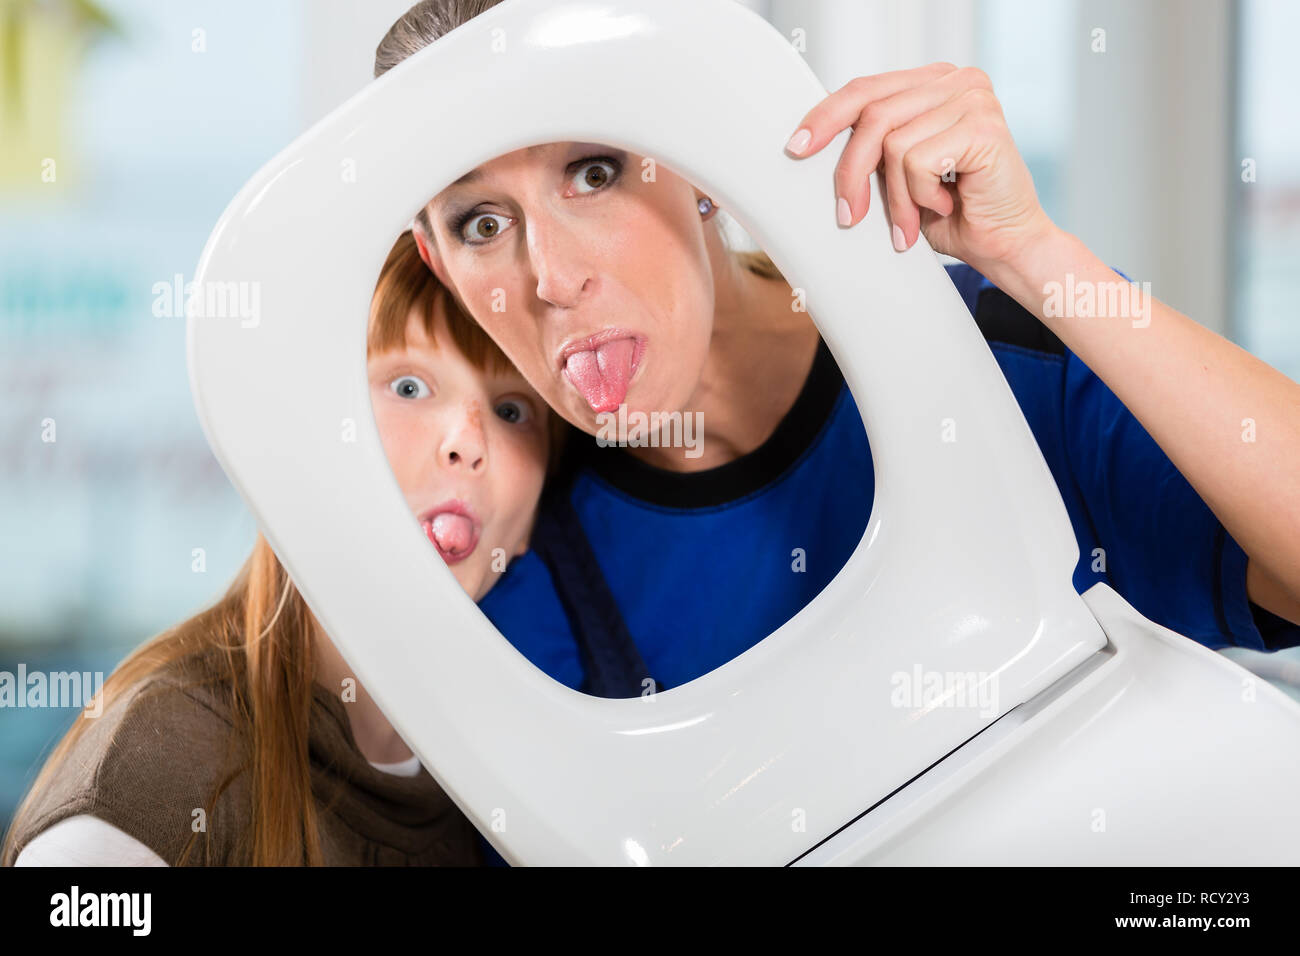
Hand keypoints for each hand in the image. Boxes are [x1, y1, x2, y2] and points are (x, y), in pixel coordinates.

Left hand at [785, 62, 1056, 277]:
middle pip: (872, 114)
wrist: (1003, 246)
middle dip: (851, 171)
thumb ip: (871, 149)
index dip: (825, 117)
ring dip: (894, 198)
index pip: (865, 89)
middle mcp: (956, 80)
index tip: (797, 148)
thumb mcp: (897, 175)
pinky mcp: (983, 125)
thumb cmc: (952, 214)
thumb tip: (811, 145)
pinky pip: (917, 161)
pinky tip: (944, 204)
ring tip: (908, 224)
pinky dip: (920, 195)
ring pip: (892, 143)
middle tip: (846, 214)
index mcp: (933, 83)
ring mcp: (973, 98)